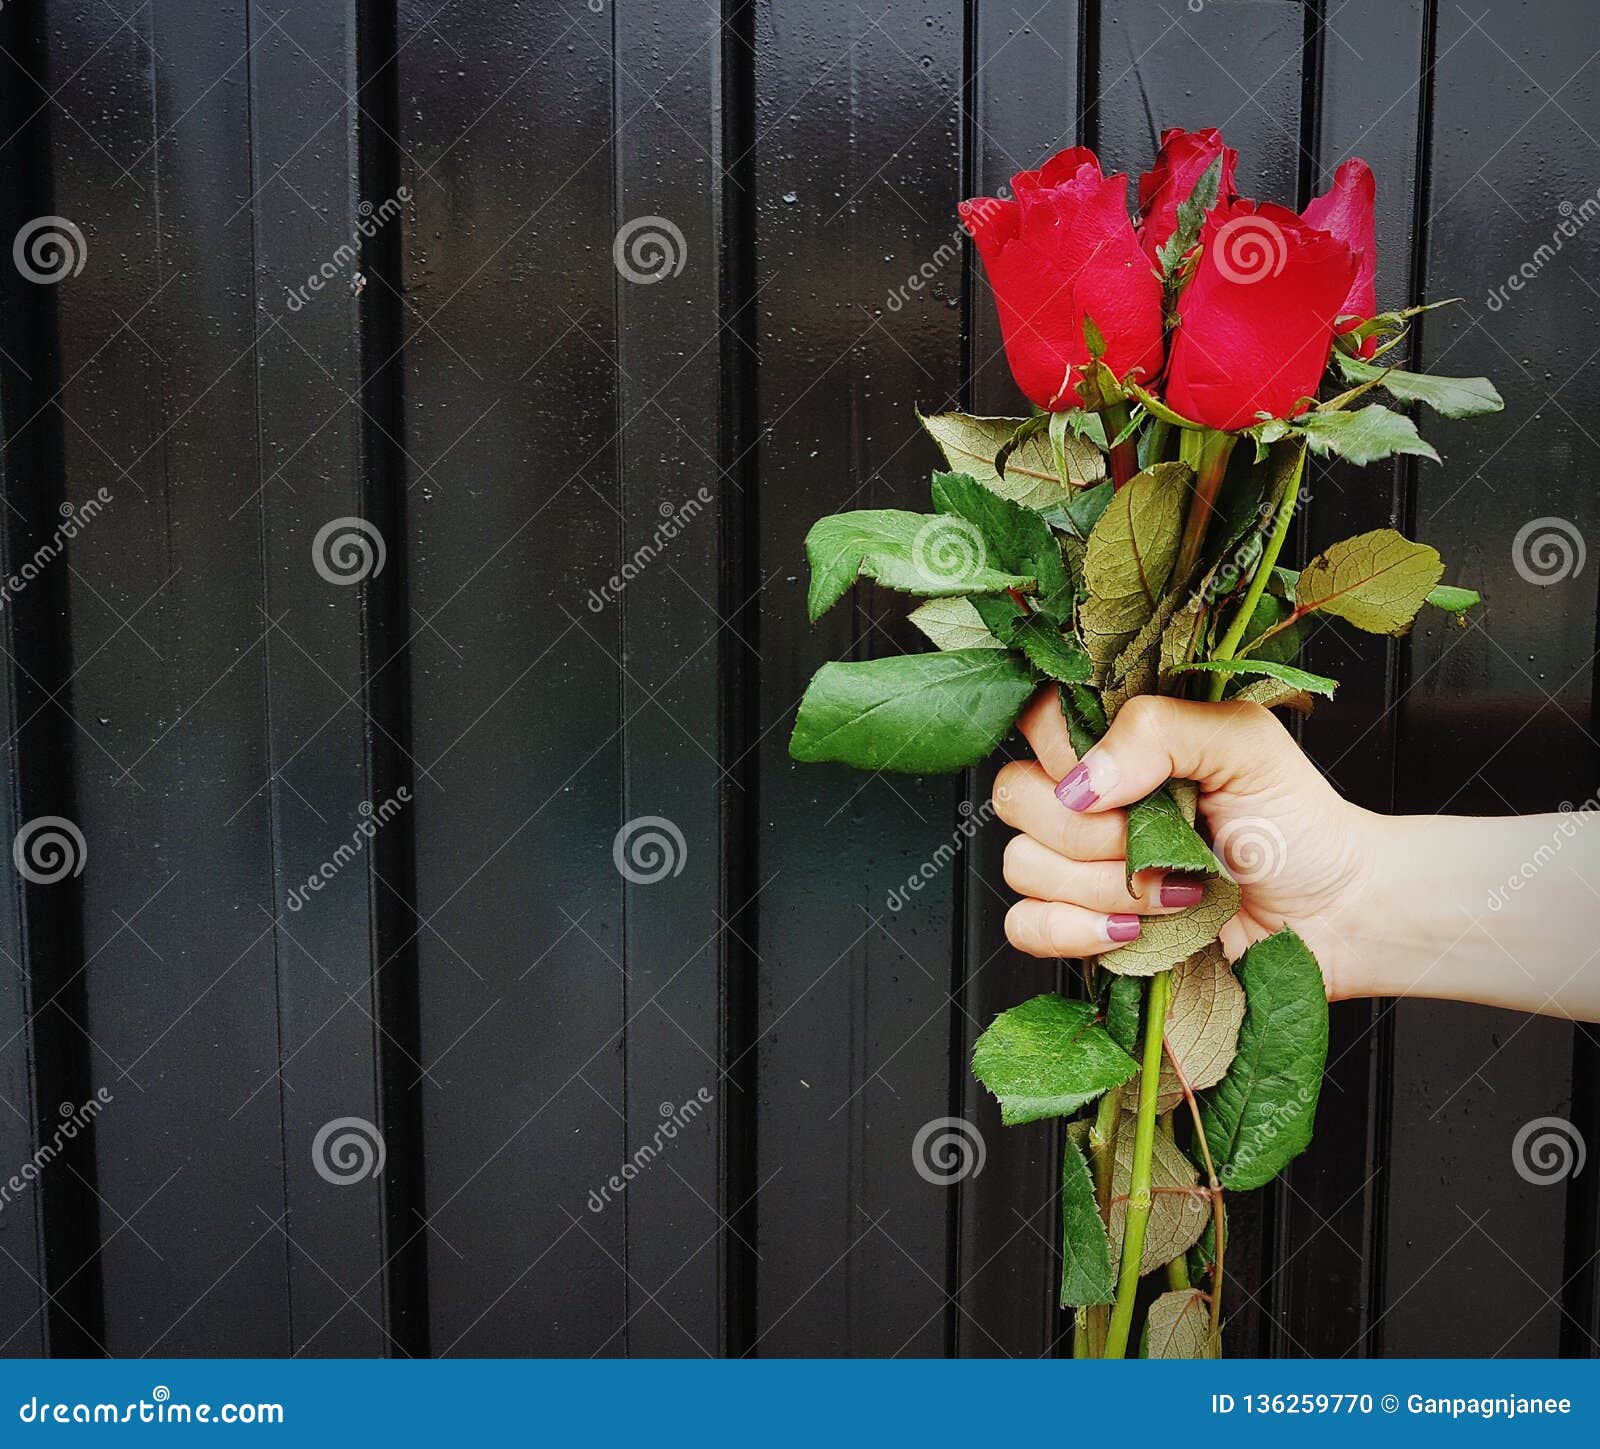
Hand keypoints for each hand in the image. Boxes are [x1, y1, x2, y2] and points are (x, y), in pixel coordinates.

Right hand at [992, 689, 1378, 997]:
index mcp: (1115, 743)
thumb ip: (1160, 732)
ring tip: (1177, 893)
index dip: (1063, 748)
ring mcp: (1077, 866)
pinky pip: (1025, 927)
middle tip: (1163, 841)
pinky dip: (1073, 930)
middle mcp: (1086, 800)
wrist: (1331, 914)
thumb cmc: (1295, 822)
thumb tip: (1083, 781)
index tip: (1123, 775)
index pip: (1035, 720)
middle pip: (1017, 797)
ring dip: (1104, 886)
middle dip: (1094, 831)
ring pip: (1023, 866)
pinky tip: (1132, 929)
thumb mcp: (1244, 746)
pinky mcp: (1080, 930)